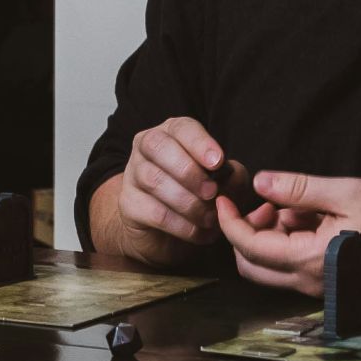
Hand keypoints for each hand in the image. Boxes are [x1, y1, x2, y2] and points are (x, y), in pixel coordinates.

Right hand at [116, 117, 235, 264]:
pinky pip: (154, 212)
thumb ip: (232, 175)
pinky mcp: (128, 204)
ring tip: (210, 219)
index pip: (182, 128)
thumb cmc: (197, 195)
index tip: (218, 162)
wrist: (166, 231)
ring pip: (154, 180)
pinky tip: (199, 232)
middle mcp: (147, 147)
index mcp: (172, 133)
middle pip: (158, 147)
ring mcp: (133, 174)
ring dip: (188, 202)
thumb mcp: (222, 181)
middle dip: (188, 171)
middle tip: (211, 192)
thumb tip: (231, 176)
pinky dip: (181, 225)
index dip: (200, 143)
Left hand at [213, 170, 360, 294]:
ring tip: (298, 205)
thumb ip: (299, 189)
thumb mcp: (347, 192)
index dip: (229, 220)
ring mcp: (320, 288)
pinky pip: (293, 267)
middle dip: (246, 231)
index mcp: (309, 261)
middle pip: (251, 265)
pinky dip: (289, 243)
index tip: (223, 196)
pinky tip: (314, 218)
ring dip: (270, 236)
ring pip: (270, 268)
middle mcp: (310, 283)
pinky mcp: (330, 284)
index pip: (248, 246)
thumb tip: (259, 182)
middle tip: (266, 201)